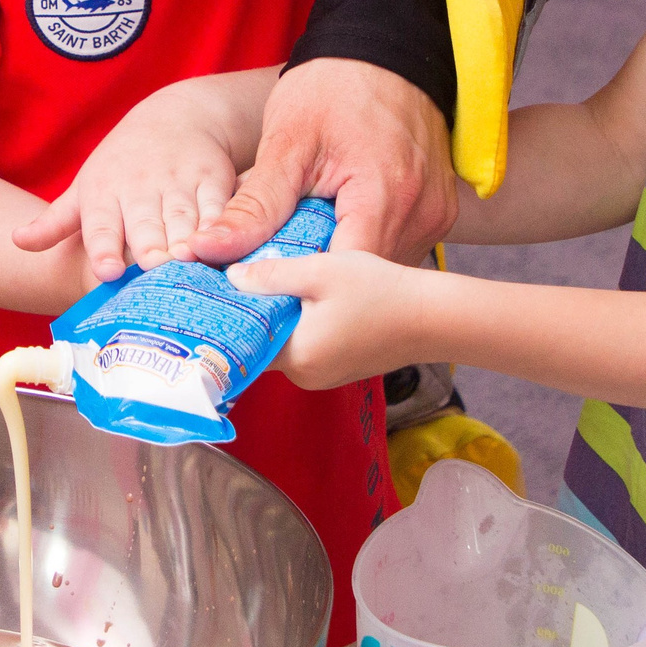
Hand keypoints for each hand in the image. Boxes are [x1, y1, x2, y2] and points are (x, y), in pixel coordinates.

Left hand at [12, 72, 253, 280]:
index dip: (106, 249)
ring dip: (189, 247)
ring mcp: (179, 183)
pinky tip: (226, 252)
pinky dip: (223, 231)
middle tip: (156, 276)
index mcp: (104, 193)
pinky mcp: (214, 180)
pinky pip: (219, 210)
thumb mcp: (84, 189)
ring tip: (191, 269)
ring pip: (184, 222)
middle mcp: (140, 187)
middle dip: (151, 252)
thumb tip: (15, 242)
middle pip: (146, 228)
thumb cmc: (121, 164)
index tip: (108, 272)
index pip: (102, 227)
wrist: (177, 116)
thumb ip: (54, 223)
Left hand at [181, 59, 458, 266]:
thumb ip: (254, 205)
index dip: (299, 287)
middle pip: (362, 277)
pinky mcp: (440, 210)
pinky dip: (365, 244)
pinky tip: (338, 226)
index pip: (341, 275)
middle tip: (274, 260)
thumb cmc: (332, 88)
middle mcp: (421, 212)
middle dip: (317, 275)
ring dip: (342, 261)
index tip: (261, 287)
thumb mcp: (287, 142)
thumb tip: (207, 249)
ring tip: (305, 239)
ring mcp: (436, 213)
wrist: (385, 49)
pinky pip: (398, 246)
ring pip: (381, 267)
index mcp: (384, 196)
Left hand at [227, 249, 425, 389]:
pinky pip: (304, 344)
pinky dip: (297, 322)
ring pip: (283, 341)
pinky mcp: (338, 367)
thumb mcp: (320, 270)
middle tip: (234, 275)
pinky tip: (299, 295)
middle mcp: (305, 376)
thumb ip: (271, 274)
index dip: (227, 313)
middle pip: (261, 341)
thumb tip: (230, 277)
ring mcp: (323, 375)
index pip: (243, 341)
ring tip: (264, 279)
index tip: (211, 289)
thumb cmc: (382, 292)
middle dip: (251, 310)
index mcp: (296, 357)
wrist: (434, 317)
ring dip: (275, 314)